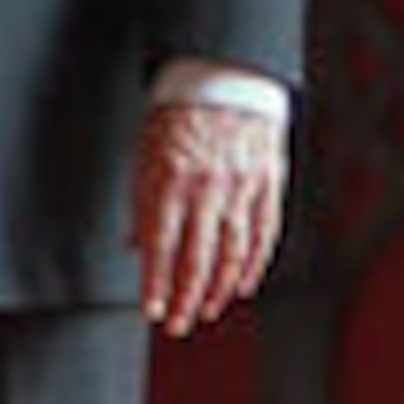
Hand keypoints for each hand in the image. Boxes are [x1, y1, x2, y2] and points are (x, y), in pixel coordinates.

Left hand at [135, 97, 287, 336]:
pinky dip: (252, 265)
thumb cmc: (176, 117)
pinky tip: (240, 286)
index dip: (156, 284)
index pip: (160, 246)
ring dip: (216, 288)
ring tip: (203, 311)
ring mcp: (241, 188)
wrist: (225, 78)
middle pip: (196, 258)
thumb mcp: (144, 155)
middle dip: (184, 298)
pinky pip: (262, 234)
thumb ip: (141, 204)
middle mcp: (207, 189)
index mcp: (169, 181)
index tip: (151, 312)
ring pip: (232, 253)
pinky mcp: (268, 184)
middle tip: (176, 325)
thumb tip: (136, 248)